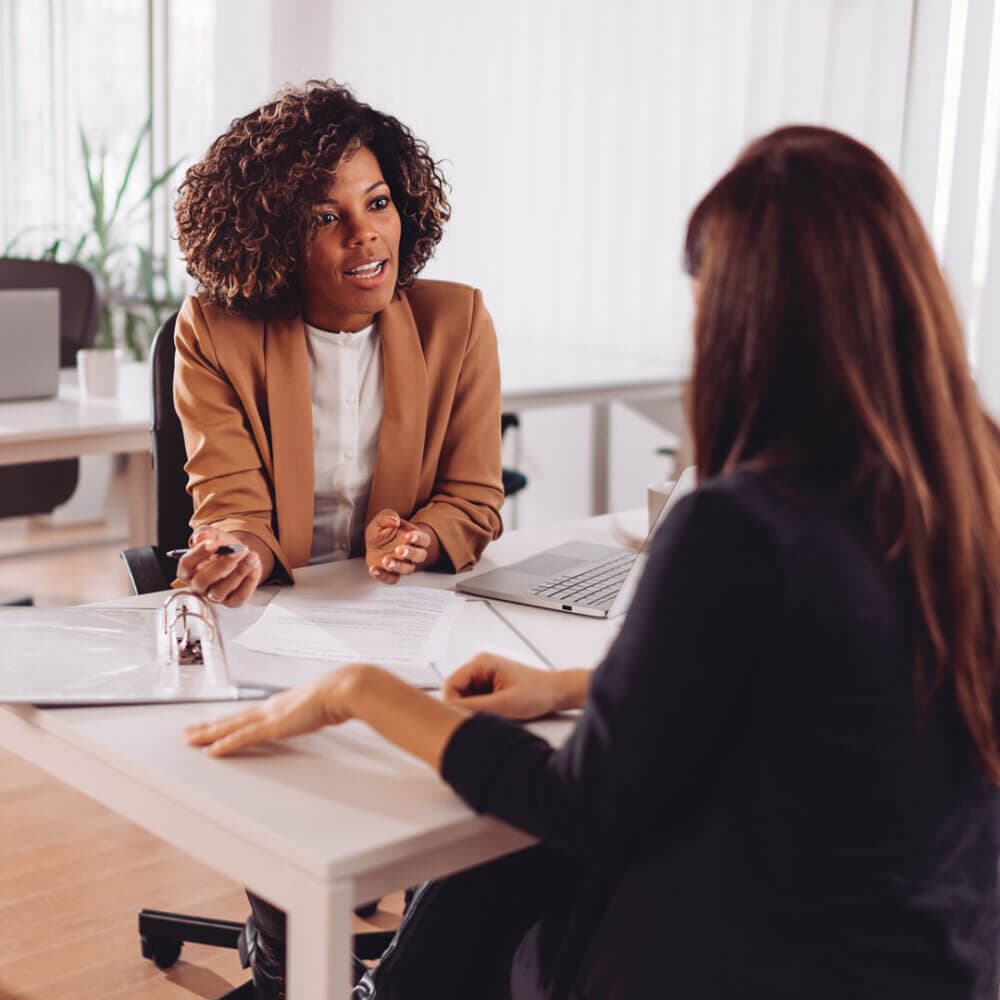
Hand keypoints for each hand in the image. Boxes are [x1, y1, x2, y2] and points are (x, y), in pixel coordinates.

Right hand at [174, 526, 261, 607]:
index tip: (213, 543)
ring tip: (251, 556)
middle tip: (237, 551)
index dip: (198, 554)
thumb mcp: (213, 534)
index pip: (186, 565)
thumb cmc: (222, 546)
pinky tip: (254, 568)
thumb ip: (204, 533)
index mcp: (188, 570)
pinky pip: (239, 597)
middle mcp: (198, 586)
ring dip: (238, 573)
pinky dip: (249, 582)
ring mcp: (214, 596)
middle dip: (221, 565)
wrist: (240, 554)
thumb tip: (200, 538)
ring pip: (220, 591)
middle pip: (202, 581)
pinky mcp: (231, 601)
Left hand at [184, 665, 366, 755]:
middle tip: (188, 733)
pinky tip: (211, 751)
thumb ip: (315, 711)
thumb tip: (321, 712)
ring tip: (189, 740)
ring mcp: (270, 716)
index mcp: (281, 704)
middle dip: (208, 727)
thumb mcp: (322, 706)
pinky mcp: (273, 726)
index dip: (228, 720)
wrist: (342, 690)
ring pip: (231, 727)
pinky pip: (243, 737)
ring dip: (208, 734)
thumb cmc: (337, 696)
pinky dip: (226, 744)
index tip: (213, 724)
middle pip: (232, 719)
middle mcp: (270, 707)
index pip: (247, 714)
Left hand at [365, 509, 435, 584]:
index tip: (409, 536)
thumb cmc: (383, 531)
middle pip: (420, 556)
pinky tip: (374, 569)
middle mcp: (412, 553)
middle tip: (399, 550)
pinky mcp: (392, 574)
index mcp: (414, 537)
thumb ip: (387, 516)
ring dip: (398, 566)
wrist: (374, 543)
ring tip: (386, 560)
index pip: (424, 540)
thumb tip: (394, 521)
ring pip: (408, 569)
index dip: (419, 538)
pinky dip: (383, 576)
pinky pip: (392, 579)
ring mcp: (403, 565)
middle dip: (410, 553)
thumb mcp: (382, 519)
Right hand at [442, 653, 561, 719]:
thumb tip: (452, 713)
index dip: (452, 705)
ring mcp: (484, 675)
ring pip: (464, 698)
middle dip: (465, 708)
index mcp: (481, 662)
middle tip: (482, 718)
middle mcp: (480, 666)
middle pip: (455, 692)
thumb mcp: (504, 704)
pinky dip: (481, 710)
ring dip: (474, 710)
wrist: (556, 692)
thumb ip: (475, 708)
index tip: (462, 719)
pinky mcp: (489, 685)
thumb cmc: (538, 692)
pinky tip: (496, 712)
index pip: (450, 685)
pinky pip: (474, 701)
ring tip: (495, 713)